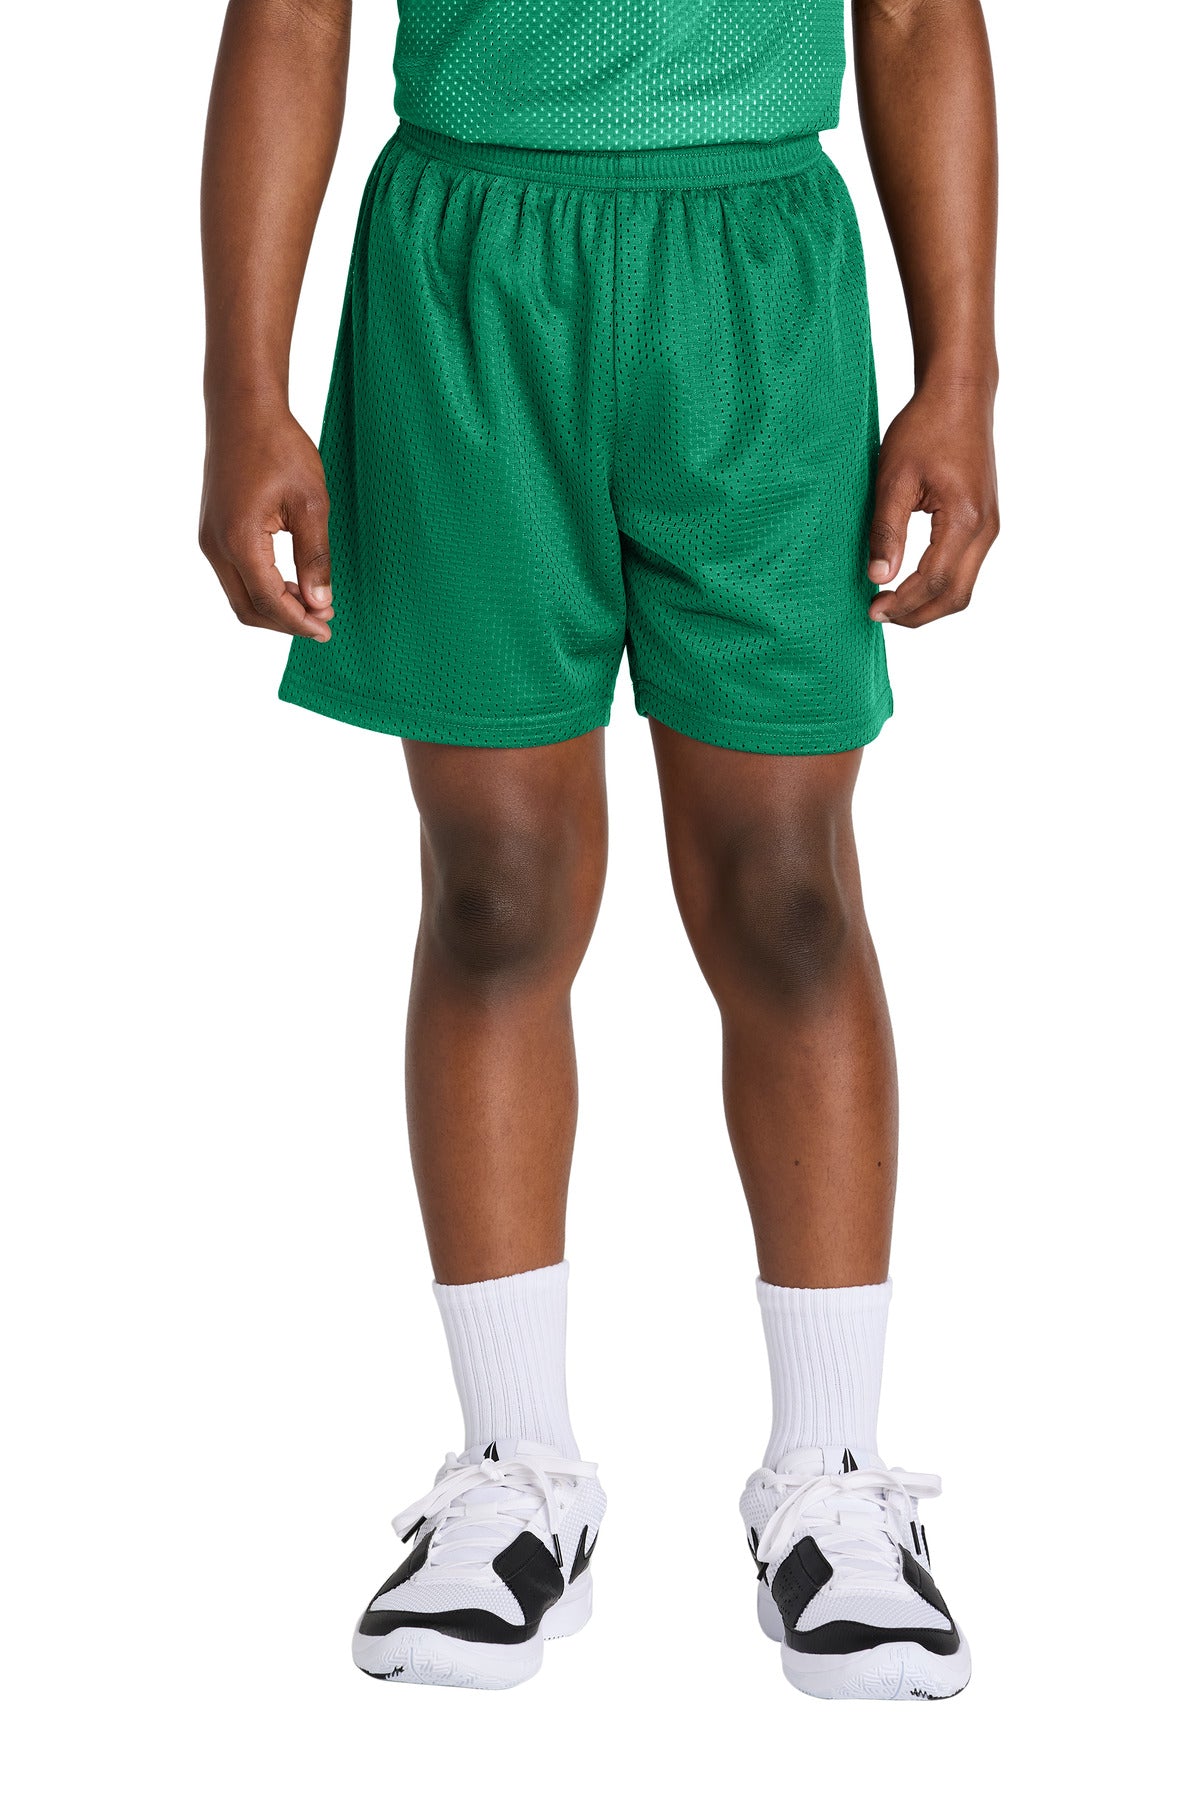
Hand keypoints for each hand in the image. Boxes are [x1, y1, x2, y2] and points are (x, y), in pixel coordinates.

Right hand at [199, 409, 333, 640]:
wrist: (242, 410)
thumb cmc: (279, 447)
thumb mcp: (310, 503)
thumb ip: (315, 557)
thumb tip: (320, 602)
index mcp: (239, 540)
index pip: (269, 601)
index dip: (299, 622)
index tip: (327, 629)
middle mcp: (215, 545)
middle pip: (248, 608)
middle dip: (286, 622)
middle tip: (323, 620)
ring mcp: (209, 540)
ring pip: (239, 596)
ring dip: (274, 607)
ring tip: (313, 602)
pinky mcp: (211, 532)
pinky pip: (235, 577)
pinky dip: (261, 588)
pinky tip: (290, 582)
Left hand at [867, 380, 998, 627]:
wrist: (960, 396)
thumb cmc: (924, 429)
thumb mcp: (894, 478)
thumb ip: (887, 531)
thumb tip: (879, 578)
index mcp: (965, 519)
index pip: (934, 581)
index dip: (903, 604)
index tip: (871, 609)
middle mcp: (986, 529)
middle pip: (956, 596)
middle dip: (917, 614)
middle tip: (878, 614)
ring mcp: (990, 527)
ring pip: (963, 587)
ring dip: (928, 603)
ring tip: (891, 602)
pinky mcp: (985, 523)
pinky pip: (965, 569)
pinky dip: (938, 585)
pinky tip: (909, 581)